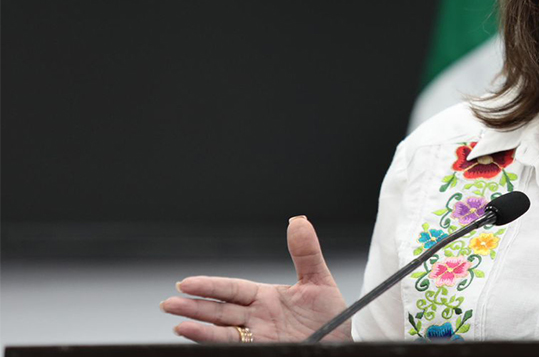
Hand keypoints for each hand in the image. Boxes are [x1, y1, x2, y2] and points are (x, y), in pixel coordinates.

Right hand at [161, 216, 351, 341]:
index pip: (232, 290)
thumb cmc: (331, 316)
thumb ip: (306, 253)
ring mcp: (258, 337)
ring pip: (222, 333)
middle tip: (168, 304)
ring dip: (199, 330)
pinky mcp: (262, 351)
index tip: (186, 283)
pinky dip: (215, 342)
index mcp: (265, 298)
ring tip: (178, 325)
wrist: (344, 343)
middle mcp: (257, 318)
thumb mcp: (320, 282)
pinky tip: (199, 338)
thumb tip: (298, 221)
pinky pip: (235, 347)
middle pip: (219, 311)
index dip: (210, 287)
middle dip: (193, 308)